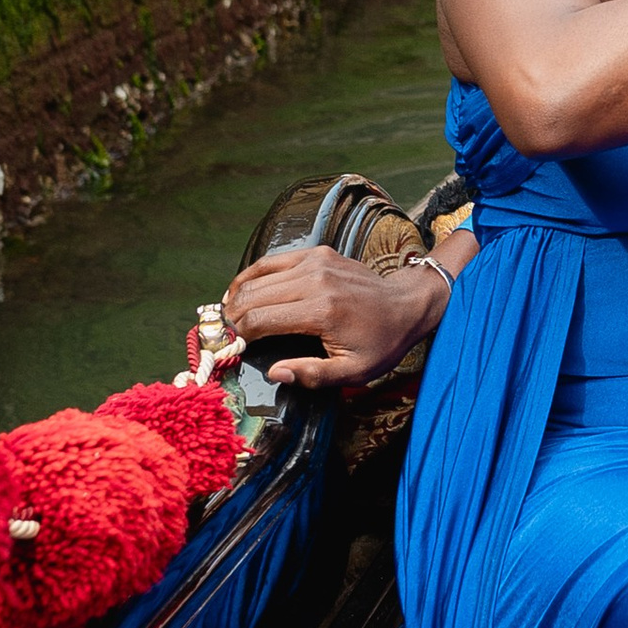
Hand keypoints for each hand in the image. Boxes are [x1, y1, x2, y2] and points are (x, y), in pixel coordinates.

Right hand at [219, 242, 453, 388]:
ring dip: (237, 298)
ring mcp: (315, 262)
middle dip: (230, 318)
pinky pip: (272, 262)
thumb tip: (274, 372)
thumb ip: (313, 374)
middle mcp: (315, 280)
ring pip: (257, 277)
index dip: (236, 336)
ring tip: (227, 319)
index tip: (226, 350)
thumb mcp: (354, 371)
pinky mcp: (316, 253)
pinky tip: (240, 293)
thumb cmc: (381, 342)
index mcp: (322, 311)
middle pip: (252, 296)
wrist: (407, 304)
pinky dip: (251, 277)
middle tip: (220, 337)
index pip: (260, 320)